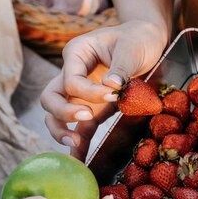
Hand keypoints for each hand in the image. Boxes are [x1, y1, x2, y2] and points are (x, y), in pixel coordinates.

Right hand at [41, 20, 167, 159]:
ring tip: (75, 142)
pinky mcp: (91, 109)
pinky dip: (77, 143)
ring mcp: (79, 93)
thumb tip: (111, 86)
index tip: (113, 95)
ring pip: (55, 115)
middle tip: (86, 117)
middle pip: (50, 97)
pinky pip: (78, 128)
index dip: (89, 91)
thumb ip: (121, 66)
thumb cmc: (138, 38)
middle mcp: (71, 73)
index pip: (71, 79)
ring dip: (61, 130)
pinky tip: (79, 160)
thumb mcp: (132, 47)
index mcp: (77, 53)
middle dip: (63, 111)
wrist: (146, 42)